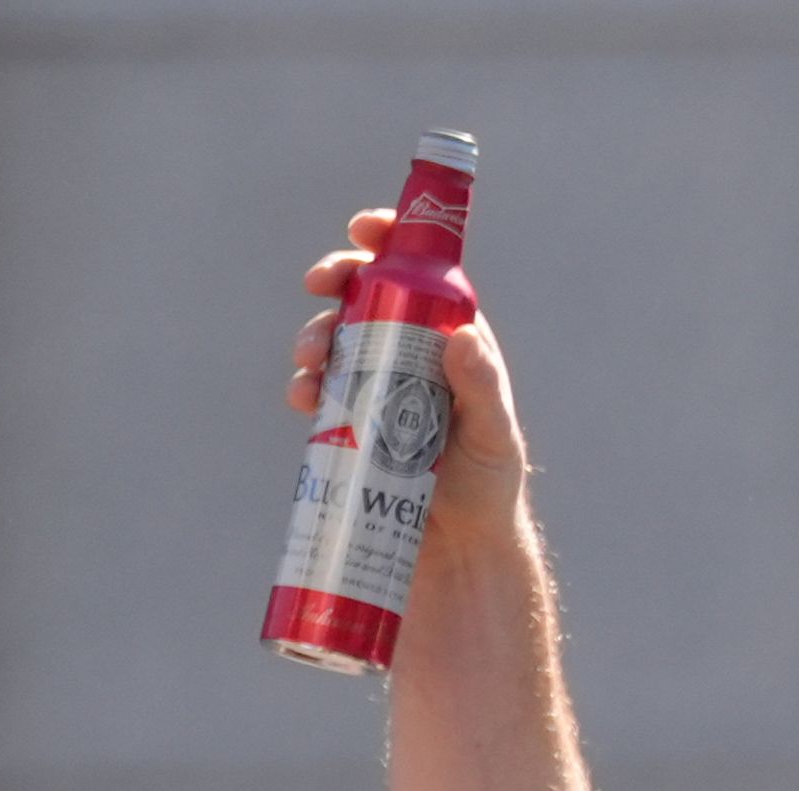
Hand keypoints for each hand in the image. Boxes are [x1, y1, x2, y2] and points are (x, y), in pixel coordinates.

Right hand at [291, 210, 530, 553]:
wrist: (458, 553)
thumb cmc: (489, 486)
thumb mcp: (495, 433)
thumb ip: (482, 387)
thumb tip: (462, 337)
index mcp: (447, 338)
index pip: (418, 274)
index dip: (389, 242)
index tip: (364, 229)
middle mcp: (407, 355)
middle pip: (364, 297)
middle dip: (337, 280)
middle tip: (320, 283)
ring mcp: (373, 391)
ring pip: (335, 342)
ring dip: (315, 335)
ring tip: (312, 356)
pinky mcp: (347, 429)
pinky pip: (319, 395)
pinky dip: (305, 386)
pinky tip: (303, 394)